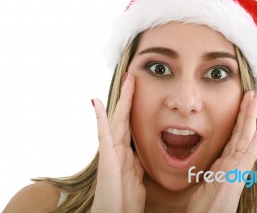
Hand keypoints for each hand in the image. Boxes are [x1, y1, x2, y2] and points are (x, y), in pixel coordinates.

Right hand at [91, 73, 145, 212]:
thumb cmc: (125, 199)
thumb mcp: (138, 176)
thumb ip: (137, 162)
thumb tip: (140, 152)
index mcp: (126, 152)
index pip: (130, 123)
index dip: (133, 106)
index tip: (137, 89)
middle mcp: (117, 148)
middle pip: (123, 116)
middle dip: (128, 97)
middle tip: (131, 77)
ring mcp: (110, 151)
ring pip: (116, 119)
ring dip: (121, 100)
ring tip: (125, 81)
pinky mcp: (107, 157)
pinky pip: (103, 134)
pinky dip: (100, 117)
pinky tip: (96, 102)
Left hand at [187, 91, 256, 212]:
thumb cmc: (205, 207)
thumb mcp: (204, 182)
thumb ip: (209, 171)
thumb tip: (209, 166)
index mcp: (224, 163)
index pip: (234, 137)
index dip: (239, 121)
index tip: (242, 106)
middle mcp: (233, 163)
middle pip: (241, 132)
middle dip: (246, 112)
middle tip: (250, 94)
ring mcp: (237, 167)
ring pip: (246, 136)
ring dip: (250, 116)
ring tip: (255, 99)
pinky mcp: (239, 174)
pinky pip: (249, 151)